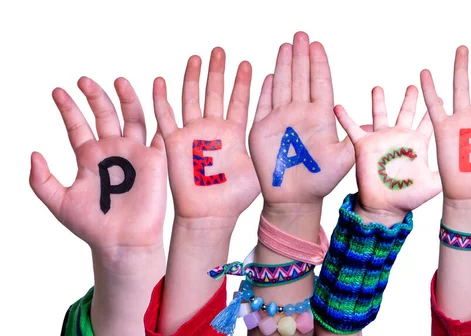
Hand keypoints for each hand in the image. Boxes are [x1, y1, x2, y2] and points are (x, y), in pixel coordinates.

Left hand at [29, 77, 166, 253]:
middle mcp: (112, 151)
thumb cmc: (93, 225)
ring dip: (126, 98)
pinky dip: (160, 114)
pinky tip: (158, 94)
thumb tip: (34, 154)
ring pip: (132, 117)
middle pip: (105, 115)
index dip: (68, 108)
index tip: (57, 91)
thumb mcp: (59, 202)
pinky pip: (159, 132)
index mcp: (89, 157)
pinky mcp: (155, 160)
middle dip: (95, 96)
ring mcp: (135, 153)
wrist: (123, 241)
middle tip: (83, 80)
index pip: (78, 125)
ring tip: (117, 80)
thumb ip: (41, 180)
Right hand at [152, 48, 259, 225]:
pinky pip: (165, 118)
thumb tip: (292, 133)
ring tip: (197, 58)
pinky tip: (161, 81)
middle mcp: (213, 130)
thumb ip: (268, 146)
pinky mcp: (174, 143)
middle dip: (217, 71)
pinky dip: (161, 100)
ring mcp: (193, 134)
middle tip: (220, 51)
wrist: (211, 214)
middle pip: (214, 93)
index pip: (238, 101)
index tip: (246, 63)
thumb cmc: (235, 197)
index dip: (242, 82)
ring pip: (191, 98)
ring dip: (193, 78)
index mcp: (234, 133)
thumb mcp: (259, 166)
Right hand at [249, 32, 353, 207]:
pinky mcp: (263, 129)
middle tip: (301, 35)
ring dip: (283, 65)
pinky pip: (264, 104)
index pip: (320, 83)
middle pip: (300, 78)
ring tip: (286, 45)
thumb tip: (374, 125)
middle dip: (300, 56)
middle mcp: (300, 113)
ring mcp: (281, 119)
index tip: (317, 45)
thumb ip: (355, 139)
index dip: (318, 64)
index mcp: (320, 116)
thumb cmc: (319, 180)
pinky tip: (269, 74)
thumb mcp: (343, 159)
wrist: (294, 198)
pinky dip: (266, 89)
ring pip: (283, 85)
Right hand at [334, 86, 441, 221]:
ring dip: (378, 101)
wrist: (385, 206)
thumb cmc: (409, 197)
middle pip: (405, 112)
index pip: (428, 121)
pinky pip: (353, 128)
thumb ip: (447, 170)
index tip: (441, 96)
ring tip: (378, 88)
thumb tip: (464, 164)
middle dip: (409, 99)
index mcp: (418, 143)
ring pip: (380, 114)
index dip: (434, 109)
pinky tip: (338, 106)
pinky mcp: (364, 145)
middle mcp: (400, 137)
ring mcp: (382, 140)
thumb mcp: (434, 184)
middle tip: (413, 86)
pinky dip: (345, 117)